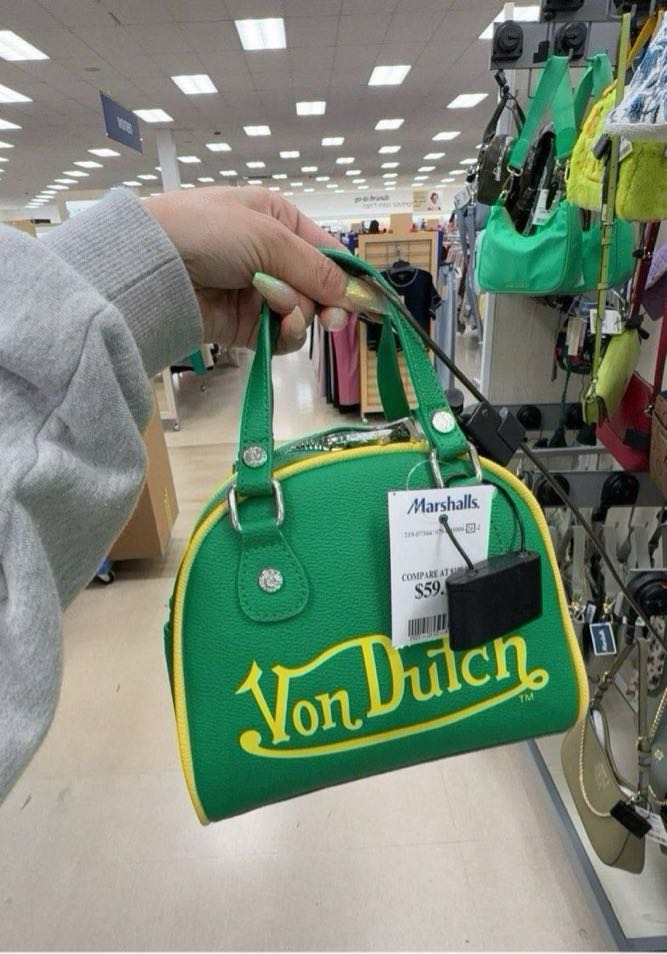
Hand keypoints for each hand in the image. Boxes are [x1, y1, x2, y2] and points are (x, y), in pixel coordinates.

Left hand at [142, 186, 387, 352]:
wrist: (150, 267)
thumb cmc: (205, 231)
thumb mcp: (269, 237)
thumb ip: (316, 268)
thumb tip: (354, 295)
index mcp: (278, 220)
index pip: (327, 252)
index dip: (347, 279)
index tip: (366, 303)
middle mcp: (271, 256)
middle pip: (319, 289)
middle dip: (323, 302)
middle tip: (331, 319)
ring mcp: (258, 293)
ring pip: (302, 315)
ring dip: (296, 313)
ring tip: (273, 303)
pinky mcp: (245, 326)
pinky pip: (281, 337)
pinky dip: (284, 334)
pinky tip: (276, 325)